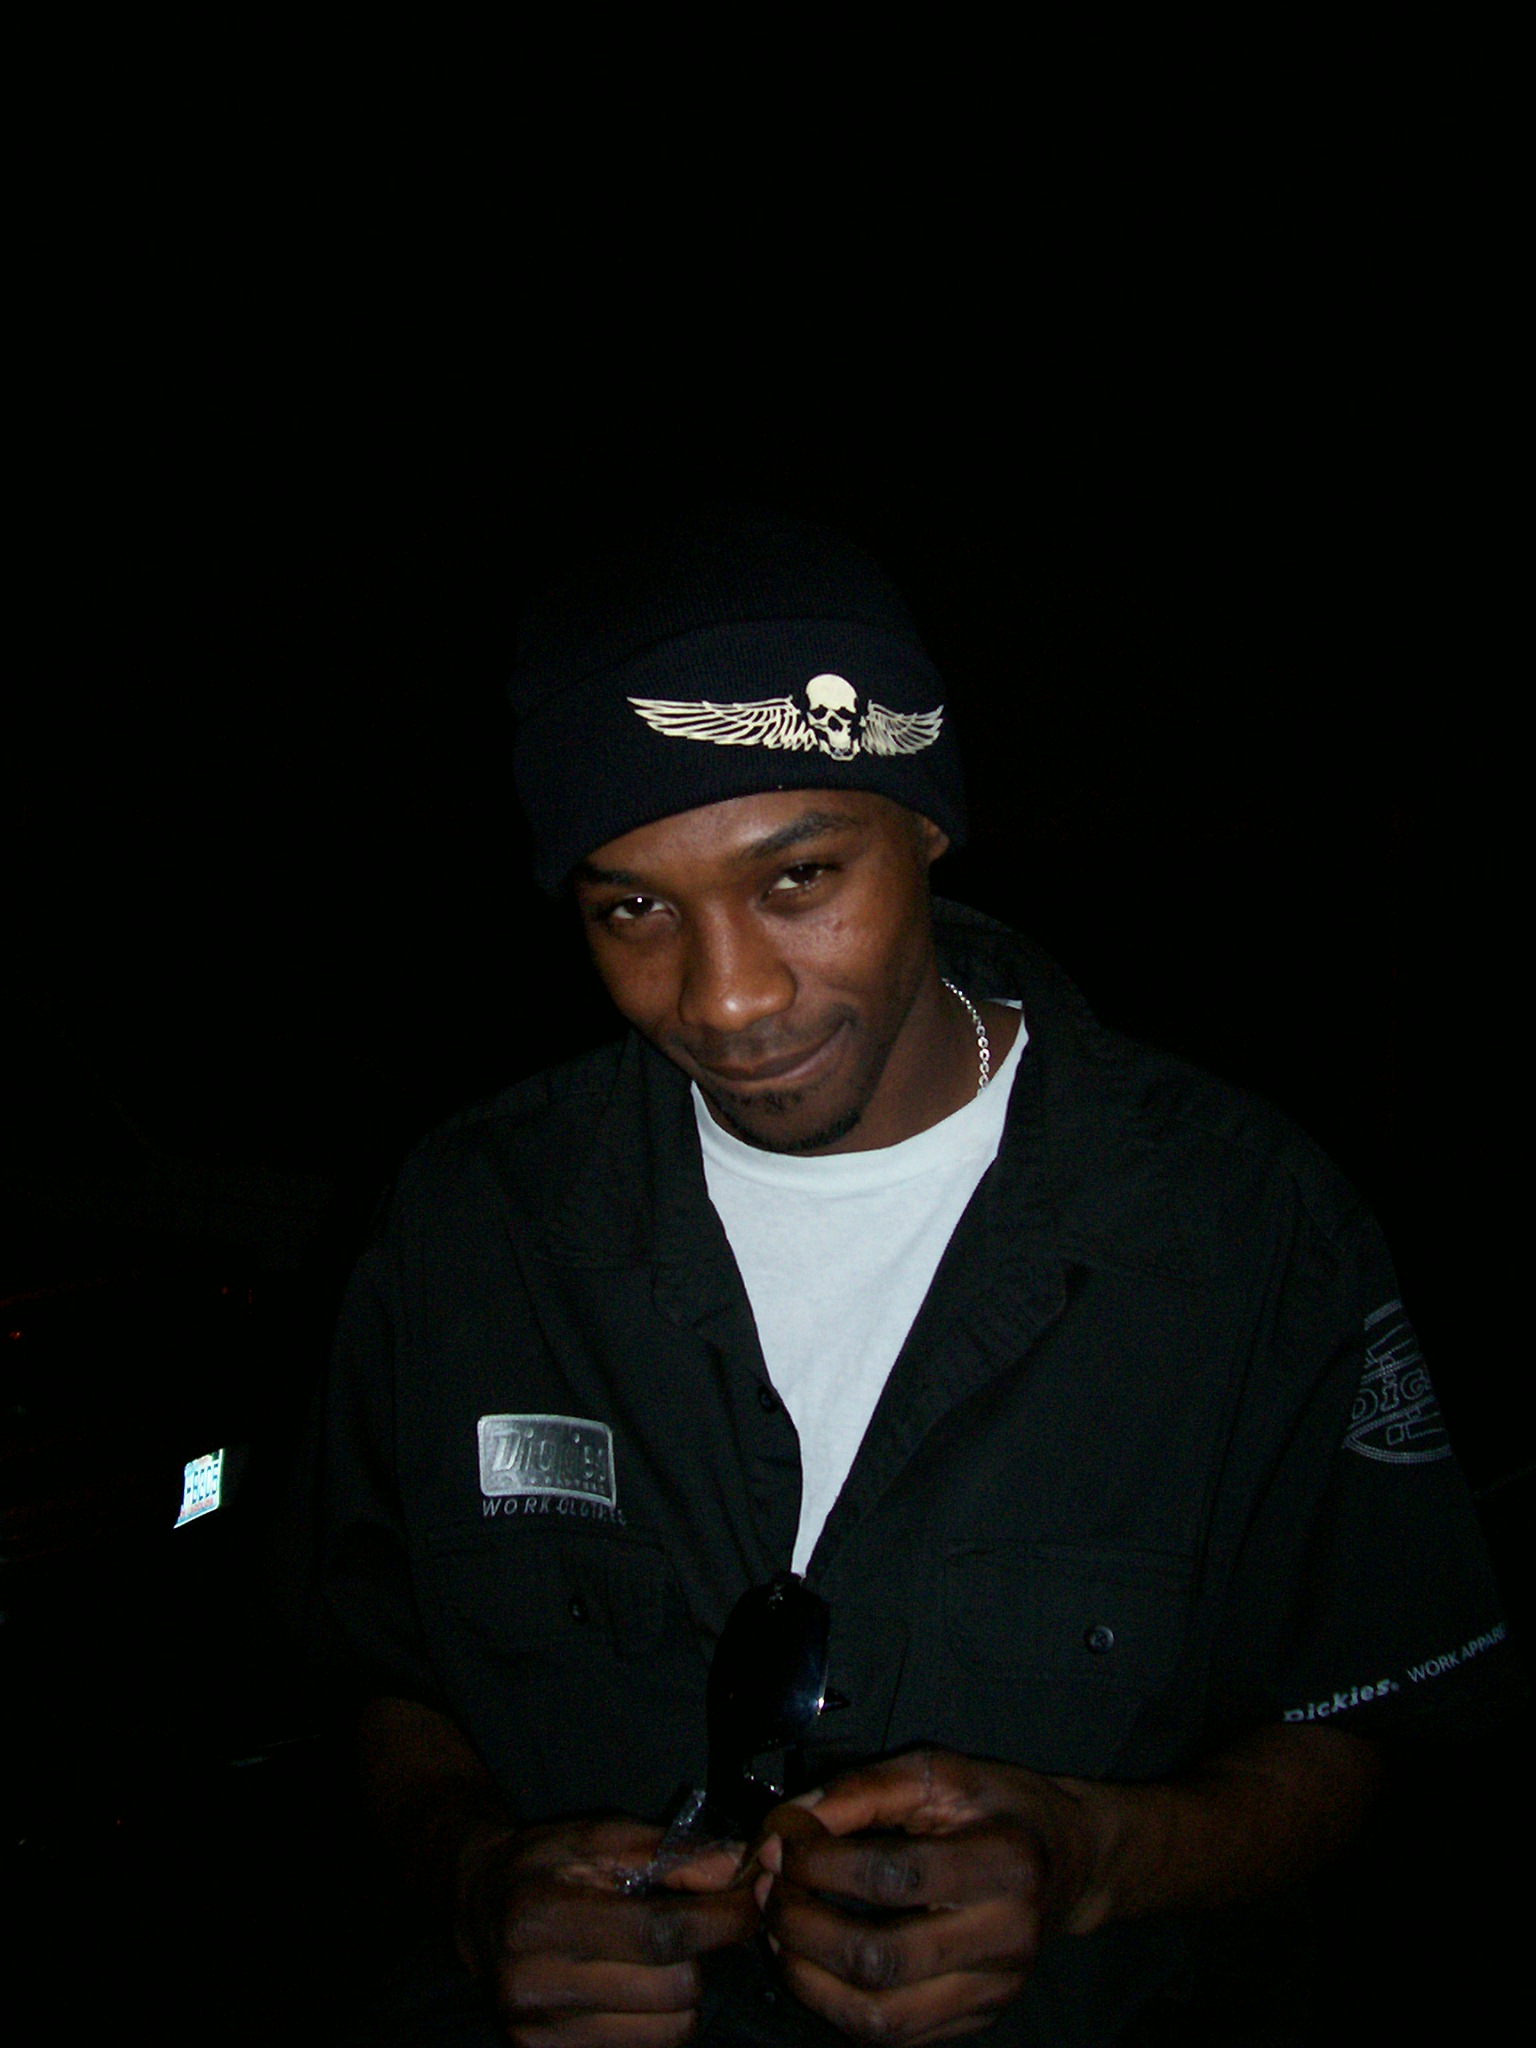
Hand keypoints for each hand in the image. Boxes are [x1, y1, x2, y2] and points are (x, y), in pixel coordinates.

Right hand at [457, 1815, 759, 2045]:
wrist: (478, 1908)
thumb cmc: (542, 1865)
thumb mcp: (598, 1836)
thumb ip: (669, 1852)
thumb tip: (739, 1869)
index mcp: (544, 1917)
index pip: (660, 1933)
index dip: (722, 1918)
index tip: (754, 1899)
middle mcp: (534, 1984)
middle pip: (672, 1991)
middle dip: (698, 1956)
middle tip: (689, 1928)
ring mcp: (537, 2035)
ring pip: (666, 2033)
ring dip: (681, 1996)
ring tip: (657, 1960)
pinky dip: (654, 2023)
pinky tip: (635, 1989)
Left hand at [755, 1750, 1098, 2044]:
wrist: (1068, 1859)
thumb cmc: (1001, 1807)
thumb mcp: (941, 1773)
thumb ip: (865, 1790)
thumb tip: (788, 1822)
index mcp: (1006, 1864)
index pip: (895, 1877)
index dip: (821, 1863)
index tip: (780, 1844)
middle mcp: (1007, 1939)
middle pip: (882, 1959)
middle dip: (803, 1926)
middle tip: (768, 1891)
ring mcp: (994, 1991)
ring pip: (881, 2017)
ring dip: (809, 1979)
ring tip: (779, 1932)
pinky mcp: (977, 2019)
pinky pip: (893, 2035)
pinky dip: (836, 2006)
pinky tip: (813, 1964)